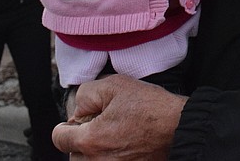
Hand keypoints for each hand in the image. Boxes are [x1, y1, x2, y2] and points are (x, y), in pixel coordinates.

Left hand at [53, 75, 186, 159]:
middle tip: (100, 127)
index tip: (77, 122)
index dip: (66, 126)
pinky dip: (110, 157)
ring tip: (112, 138)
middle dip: (81, 141)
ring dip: (93, 153)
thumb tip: (77, 111)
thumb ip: (86, 95)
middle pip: (72, 155)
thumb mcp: (115, 86)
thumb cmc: (152, 107)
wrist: (180, 127)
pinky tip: (122, 146)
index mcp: (91, 140)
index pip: (59, 138)